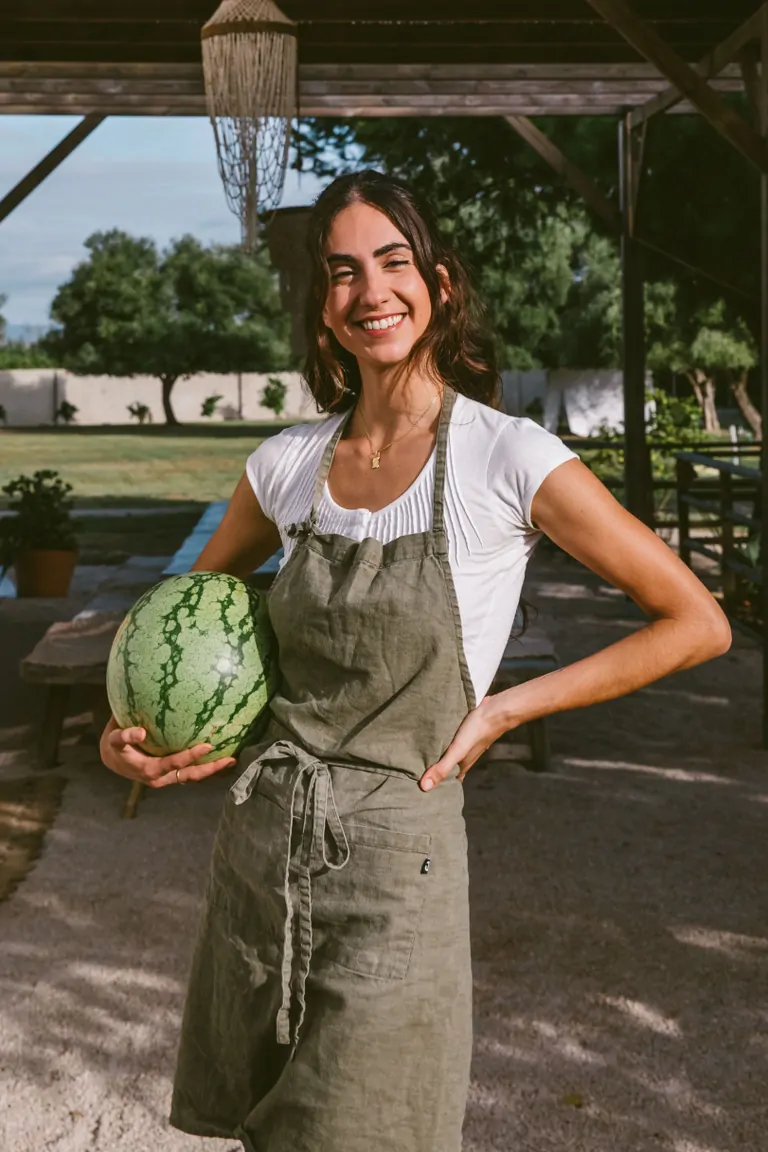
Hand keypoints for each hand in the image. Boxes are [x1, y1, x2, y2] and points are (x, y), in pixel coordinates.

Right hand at [99, 717, 236, 788]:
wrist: (112, 760)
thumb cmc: (115, 746)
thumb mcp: (114, 740)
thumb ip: (124, 736)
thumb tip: (141, 732)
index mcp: (149, 770)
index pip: (174, 764)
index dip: (191, 756)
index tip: (207, 745)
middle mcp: (161, 778)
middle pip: (191, 776)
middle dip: (211, 770)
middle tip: (231, 760)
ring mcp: (168, 778)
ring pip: (193, 777)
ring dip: (212, 771)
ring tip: (232, 760)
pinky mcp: (172, 775)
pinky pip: (191, 773)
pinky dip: (205, 767)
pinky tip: (221, 756)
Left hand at [419, 696, 512, 790]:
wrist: (495, 710)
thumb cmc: (477, 731)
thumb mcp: (457, 751)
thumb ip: (442, 768)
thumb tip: (424, 787)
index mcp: (462, 766)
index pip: (449, 782)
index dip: (438, 787)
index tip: (422, 791)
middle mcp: (464, 757)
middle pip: (448, 769)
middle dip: (435, 772)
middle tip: (416, 774)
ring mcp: (465, 745)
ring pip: (449, 755)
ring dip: (437, 757)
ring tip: (419, 757)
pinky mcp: (463, 732)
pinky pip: (450, 742)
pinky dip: (441, 743)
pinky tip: (432, 738)